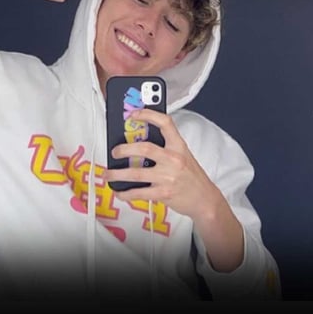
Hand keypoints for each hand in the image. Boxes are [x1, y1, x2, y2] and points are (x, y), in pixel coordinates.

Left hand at [104, 107, 244, 271]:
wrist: (205, 199)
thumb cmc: (191, 176)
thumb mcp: (183, 156)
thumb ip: (165, 147)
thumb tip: (137, 141)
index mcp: (178, 145)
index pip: (165, 123)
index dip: (148, 115)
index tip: (133, 114)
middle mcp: (174, 159)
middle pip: (144, 148)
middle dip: (124, 149)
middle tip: (114, 152)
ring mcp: (168, 177)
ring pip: (136, 173)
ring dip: (117, 174)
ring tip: (107, 174)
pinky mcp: (164, 193)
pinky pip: (139, 193)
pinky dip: (126, 193)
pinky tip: (119, 192)